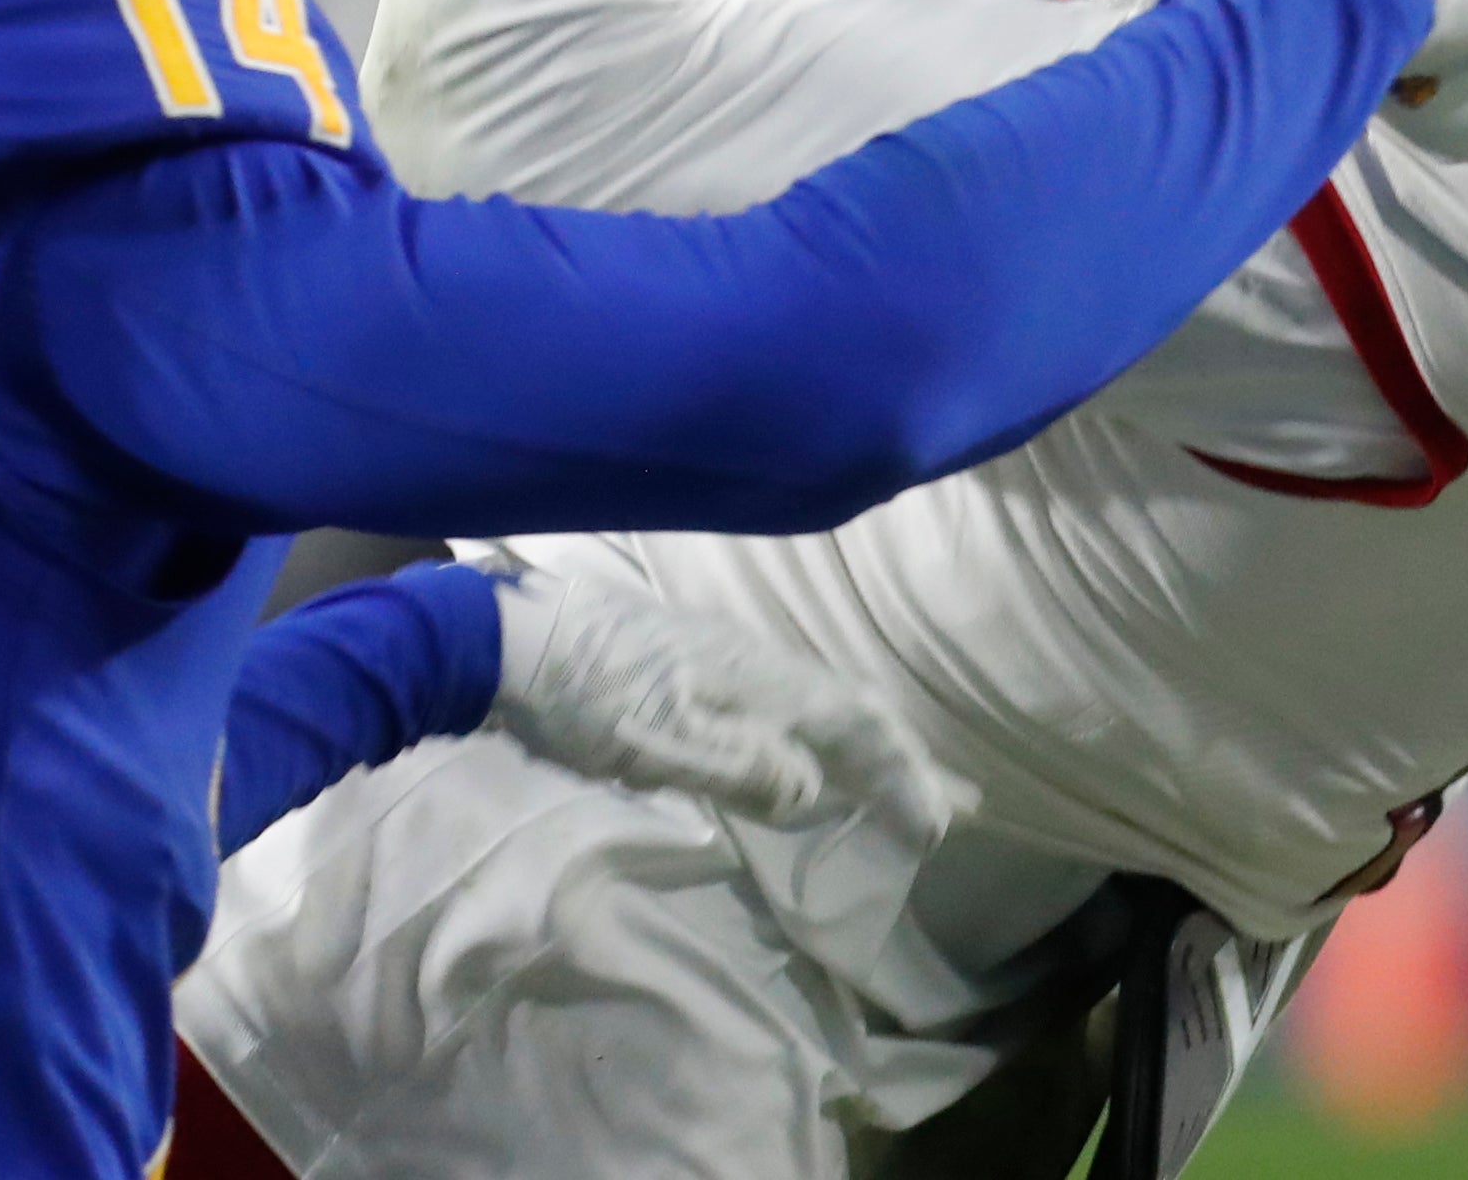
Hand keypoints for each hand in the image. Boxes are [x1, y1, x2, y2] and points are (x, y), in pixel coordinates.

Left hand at [484, 565, 969, 847]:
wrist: (513, 640)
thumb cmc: (586, 697)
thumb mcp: (661, 743)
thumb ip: (744, 766)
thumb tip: (815, 792)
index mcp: (761, 681)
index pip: (855, 728)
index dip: (902, 777)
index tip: (938, 829)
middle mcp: (758, 664)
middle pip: (851, 711)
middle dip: (904, 760)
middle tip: (954, 806)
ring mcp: (727, 660)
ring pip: (821, 705)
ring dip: (870, 747)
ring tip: (904, 779)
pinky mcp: (696, 667)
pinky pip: (790, 704)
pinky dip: (826, 734)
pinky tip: (814, 752)